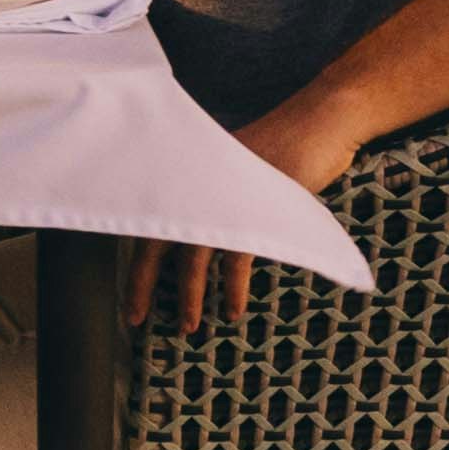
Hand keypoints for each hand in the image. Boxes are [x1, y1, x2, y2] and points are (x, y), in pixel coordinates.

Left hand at [151, 96, 368, 336]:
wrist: (319, 123)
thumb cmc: (283, 146)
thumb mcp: (237, 171)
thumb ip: (214, 194)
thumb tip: (197, 231)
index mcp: (190, 173)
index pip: (149, 220)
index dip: (136, 260)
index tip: (129, 291)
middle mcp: (197, 184)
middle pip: (157, 240)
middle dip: (143, 284)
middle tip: (135, 319)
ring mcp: (224, 196)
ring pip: (193, 257)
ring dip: (190, 297)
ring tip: (188, 326)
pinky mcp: (255, 208)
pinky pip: (235, 259)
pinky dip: (233, 288)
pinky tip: (232, 310)